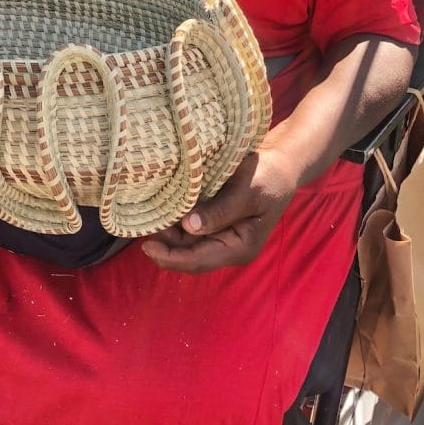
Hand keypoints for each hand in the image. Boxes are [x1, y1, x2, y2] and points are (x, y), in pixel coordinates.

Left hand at [140, 145, 299, 273]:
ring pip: (189, 244)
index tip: (147, 244)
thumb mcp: (246, 191)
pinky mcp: (218, 224)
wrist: (281, 163)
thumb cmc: (268, 176)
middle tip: (142, 226)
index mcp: (240, 247)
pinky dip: (176, 224)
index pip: (198, 260)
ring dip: (168, 235)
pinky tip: (163, 212)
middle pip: (190, 256)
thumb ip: (219, 211)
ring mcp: (224, 238)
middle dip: (166, 246)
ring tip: (148, 218)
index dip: (171, 256)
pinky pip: (192, 231)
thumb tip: (188, 227)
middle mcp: (230, 248)